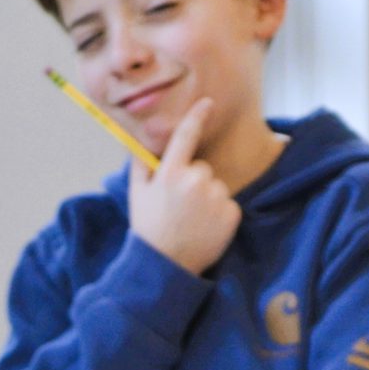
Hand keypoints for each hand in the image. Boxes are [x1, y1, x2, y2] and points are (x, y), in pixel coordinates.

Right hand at [127, 97, 239, 275]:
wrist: (165, 266)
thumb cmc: (149, 227)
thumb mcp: (136, 193)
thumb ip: (140, 163)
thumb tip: (142, 139)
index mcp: (170, 173)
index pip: (186, 136)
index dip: (197, 116)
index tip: (208, 103)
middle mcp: (194, 181)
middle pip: (202, 167)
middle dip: (194, 180)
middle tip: (180, 206)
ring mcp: (215, 198)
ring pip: (216, 185)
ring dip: (208, 197)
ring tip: (192, 219)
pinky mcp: (231, 213)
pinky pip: (228, 203)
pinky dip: (220, 213)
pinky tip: (205, 227)